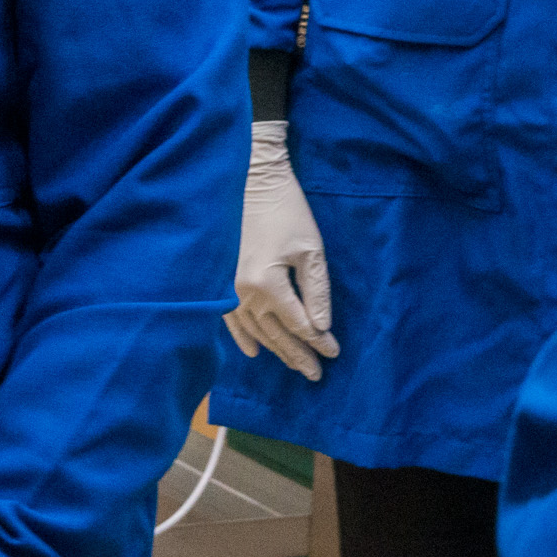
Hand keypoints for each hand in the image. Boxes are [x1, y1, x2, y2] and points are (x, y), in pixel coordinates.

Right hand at [225, 122, 336, 381]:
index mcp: (267, 285)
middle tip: (316, 374)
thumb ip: (317, 291)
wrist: (252, 182)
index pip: (298, 323)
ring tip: (295, 366)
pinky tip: (253, 352)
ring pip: (255, 331)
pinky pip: (231, 320)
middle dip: (298, 354)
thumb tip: (321, 327)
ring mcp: (228, 290)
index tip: (334, 353)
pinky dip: (243, 338)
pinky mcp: (222, 282)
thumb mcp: (311, 249)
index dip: (318, 341)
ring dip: (276, 350)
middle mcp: (243, 294)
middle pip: (275, 334)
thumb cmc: (286, 211)